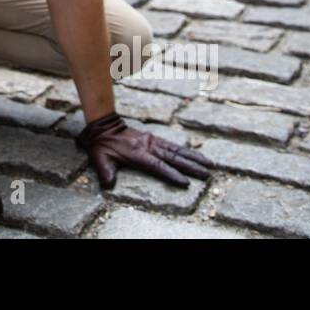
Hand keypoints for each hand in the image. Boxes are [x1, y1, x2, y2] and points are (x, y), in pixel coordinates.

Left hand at [77, 112, 212, 188]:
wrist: (104, 125)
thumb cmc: (101, 145)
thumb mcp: (99, 158)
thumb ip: (105, 171)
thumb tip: (108, 184)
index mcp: (137, 154)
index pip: (157, 166)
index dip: (171, 174)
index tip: (186, 182)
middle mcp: (148, 147)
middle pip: (173, 158)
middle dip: (191, 167)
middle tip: (207, 174)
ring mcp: (153, 142)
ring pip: (176, 150)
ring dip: (193, 158)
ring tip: (209, 164)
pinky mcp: (154, 139)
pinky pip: (173, 145)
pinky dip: (186, 151)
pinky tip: (197, 155)